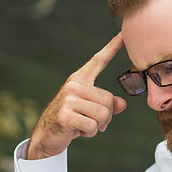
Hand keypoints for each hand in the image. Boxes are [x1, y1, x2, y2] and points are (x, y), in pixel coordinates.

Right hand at [27, 33, 127, 158]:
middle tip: (90, 122)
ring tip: (82, 125)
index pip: (99, 60)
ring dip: (97, 126)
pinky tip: (76, 131)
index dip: (112, 47)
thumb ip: (108, 105)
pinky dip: (89, 133)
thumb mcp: (91, 111)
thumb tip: (122, 104)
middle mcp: (74, 85)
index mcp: (80, 80)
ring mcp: (68, 98)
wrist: (47, 136)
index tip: (123, 34)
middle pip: (108, 100)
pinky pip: (93, 126)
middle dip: (105, 117)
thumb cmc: (72, 121)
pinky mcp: (65, 114)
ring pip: (103, 114)